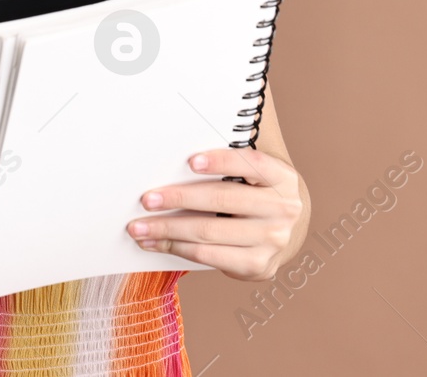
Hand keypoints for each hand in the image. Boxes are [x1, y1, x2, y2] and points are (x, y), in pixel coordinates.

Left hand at [125, 148, 305, 281]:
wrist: (287, 232)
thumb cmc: (256, 194)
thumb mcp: (255, 176)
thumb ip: (228, 168)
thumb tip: (173, 166)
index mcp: (282, 178)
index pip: (251, 163)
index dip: (221, 162)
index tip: (190, 161)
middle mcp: (283, 209)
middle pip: (222, 200)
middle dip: (178, 198)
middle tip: (147, 200)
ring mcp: (273, 241)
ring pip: (209, 231)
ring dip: (168, 229)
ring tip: (139, 227)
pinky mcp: (257, 266)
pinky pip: (208, 256)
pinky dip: (177, 248)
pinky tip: (157, 242)